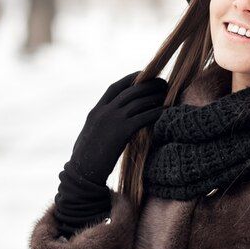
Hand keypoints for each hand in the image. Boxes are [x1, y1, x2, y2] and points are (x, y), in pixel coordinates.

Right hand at [68, 70, 167, 185]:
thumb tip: (115, 122)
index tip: (144, 75)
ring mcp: (112, 120)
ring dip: (155, 96)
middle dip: (149, 84)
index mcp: (96, 111)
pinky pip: (143, 117)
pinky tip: (166, 111)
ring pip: (139, 101)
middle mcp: (104, 111)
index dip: (131, 79)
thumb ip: (102, 124)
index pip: (115, 87)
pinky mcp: (121, 132)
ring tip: (168, 94)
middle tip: (163, 83)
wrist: (81, 173)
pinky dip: (156, 112)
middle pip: (131, 91)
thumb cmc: (86, 159)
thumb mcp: (91, 135)